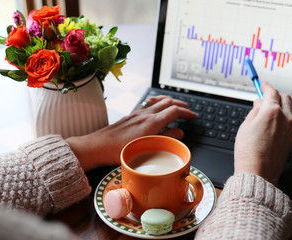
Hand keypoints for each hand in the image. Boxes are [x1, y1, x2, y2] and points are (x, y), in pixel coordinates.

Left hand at [66, 95, 196, 170]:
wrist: (98, 146)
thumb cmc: (119, 150)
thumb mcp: (147, 148)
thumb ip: (166, 137)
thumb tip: (179, 132)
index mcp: (152, 122)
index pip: (175, 110)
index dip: (187, 112)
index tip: (193, 116)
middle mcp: (145, 113)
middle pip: (168, 102)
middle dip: (182, 104)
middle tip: (189, 110)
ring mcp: (138, 112)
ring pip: (159, 100)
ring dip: (171, 101)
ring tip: (177, 105)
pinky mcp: (131, 114)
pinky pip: (149, 103)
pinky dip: (159, 103)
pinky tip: (157, 107)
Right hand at [234, 82, 291, 184]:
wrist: (258, 172)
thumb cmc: (249, 151)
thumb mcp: (245, 126)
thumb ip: (254, 110)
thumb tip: (258, 102)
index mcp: (272, 111)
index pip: (271, 92)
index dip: (266, 86)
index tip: (263, 85)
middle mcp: (285, 118)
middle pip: (285, 97)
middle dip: (275, 94)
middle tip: (265, 97)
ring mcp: (291, 128)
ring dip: (283, 104)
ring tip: (271, 109)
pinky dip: (286, 116)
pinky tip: (276, 121)